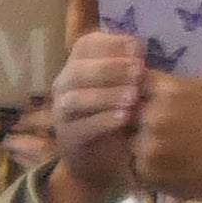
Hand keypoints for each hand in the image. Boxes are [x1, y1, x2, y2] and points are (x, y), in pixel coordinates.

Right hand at [44, 30, 149, 202]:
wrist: (103, 159)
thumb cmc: (118, 114)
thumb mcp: (125, 86)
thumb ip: (128, 67)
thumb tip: (138, 47)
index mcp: (77, 66)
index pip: (85, 45)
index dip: (110, 43)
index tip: (137, 47)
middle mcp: (64, 86)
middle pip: (78, 69)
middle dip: (110, 68)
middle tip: (139, 70)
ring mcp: (63, 113)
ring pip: (77, 98)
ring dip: (106, 94)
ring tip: (133, 96)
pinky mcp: (69, 139)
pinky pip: (82, 127)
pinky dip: (103, 121)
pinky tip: (124, 118)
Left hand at [129, 2, 201, 202]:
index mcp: (170, 90)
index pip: (132, 76)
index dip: (136, 78)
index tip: (145, 82)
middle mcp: (153, 116)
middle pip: (123, 104)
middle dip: (131, 106)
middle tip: (145, 109)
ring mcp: (148, 146)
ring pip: (123, 133)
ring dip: (132, 132)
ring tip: (150, 132)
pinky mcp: (147, 172)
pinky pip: (129, 160)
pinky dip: (138, 157)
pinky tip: (156, 154)